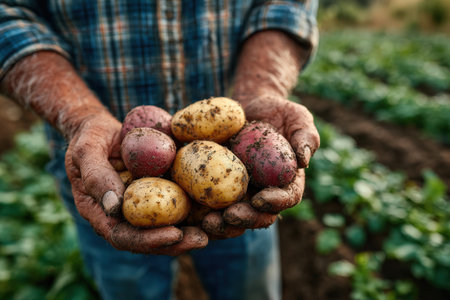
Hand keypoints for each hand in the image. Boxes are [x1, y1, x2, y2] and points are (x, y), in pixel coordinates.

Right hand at [65, 112, 207, 254]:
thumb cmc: (90, 138)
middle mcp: (122, 216)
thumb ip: (96, 177)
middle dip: (176, 243)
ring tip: (214, 230)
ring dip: (189, 233)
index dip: (148, 240)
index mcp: (101, 213)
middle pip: (149, 240)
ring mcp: (140, 208)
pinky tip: (215, 210)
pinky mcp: (156, 195)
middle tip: (202, 239)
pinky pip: (174, 208)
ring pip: (165, 228)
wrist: (101, 130)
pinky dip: (194, 213)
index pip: (123, 236)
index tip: (173, 234)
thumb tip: (115, 207)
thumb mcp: (86, 151)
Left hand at [202, 95, 318, 235]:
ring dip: (222, 224)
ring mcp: (240, 192)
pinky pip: (211, 202)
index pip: (287, 198)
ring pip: (233, 216)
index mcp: (287, 182)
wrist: (250, 106)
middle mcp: (264, 191)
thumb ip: (306, 136)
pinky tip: (189, 211)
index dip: (276, 202)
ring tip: (207, 222)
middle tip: (229, 216)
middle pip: (258, 215)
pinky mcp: (218, 186)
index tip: (260, 199)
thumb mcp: (298, 118)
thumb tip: (304, 160)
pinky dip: (200, 211)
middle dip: (245, 219)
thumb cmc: (278, 111)